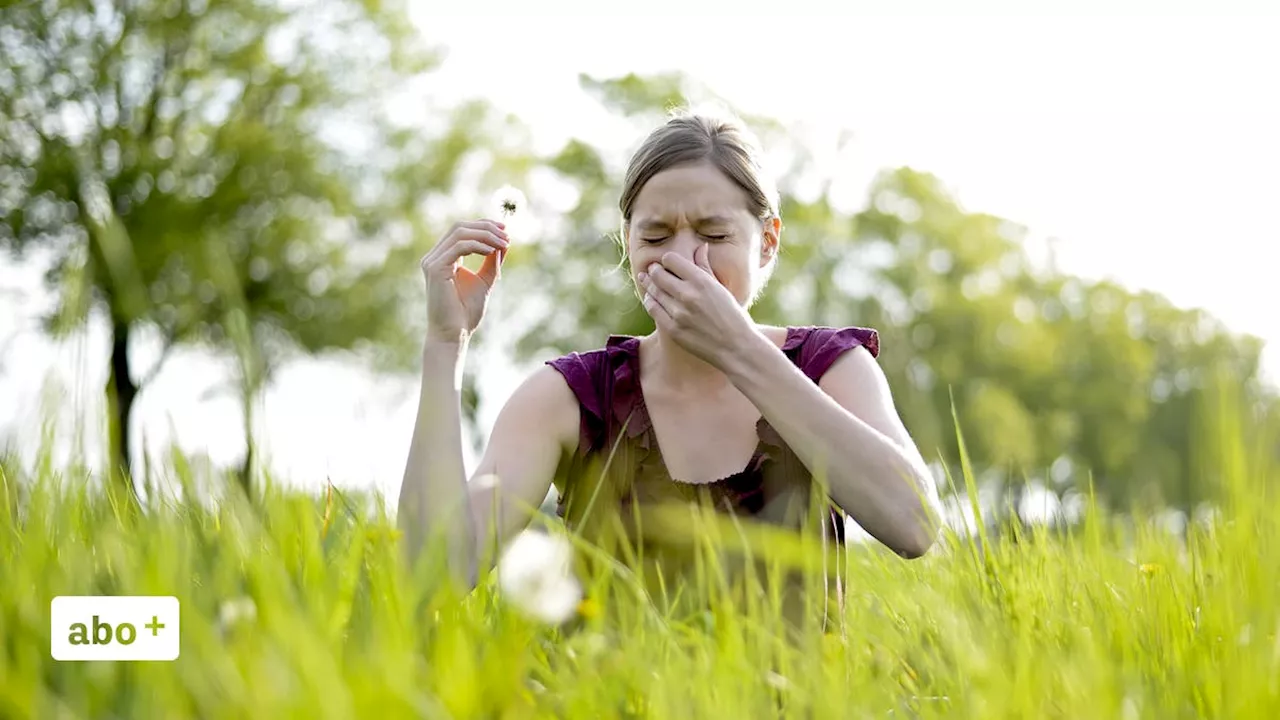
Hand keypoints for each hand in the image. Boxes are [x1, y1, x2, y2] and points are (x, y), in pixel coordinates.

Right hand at [420, 219, 508, 342]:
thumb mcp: (484, 281)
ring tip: (503, 244)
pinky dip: (478, 245)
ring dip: (485, 235)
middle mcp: (434, 257)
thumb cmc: (466, 312)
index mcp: (443, 258)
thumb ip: (491, 262)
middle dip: (486, 227)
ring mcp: (432, 261)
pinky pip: (459, 247)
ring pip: (459, 233)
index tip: (505, 229)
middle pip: (459, 226)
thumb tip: (504, 243)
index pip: (461, 230)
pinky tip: (492, 251)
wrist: (454, 334)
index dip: (483, 225)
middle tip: (506, 235)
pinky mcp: (435, 268)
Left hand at [638, 243, 760, 367]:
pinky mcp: (673, 329)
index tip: (667, 262)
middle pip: (659, 274)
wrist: (736, 346)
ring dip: (649, 284)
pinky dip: (650, 300)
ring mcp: (679, 313)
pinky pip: (653, 309)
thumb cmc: (731, 315)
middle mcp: (688, 295)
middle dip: (654, 270)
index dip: (668, 259)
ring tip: (646, 280)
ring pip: (654, 291)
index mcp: (701, 281)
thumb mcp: (720, 287)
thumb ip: (705, 267)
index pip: (671, 259)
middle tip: (653, 269)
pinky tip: (651, 297)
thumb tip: (700, 247)